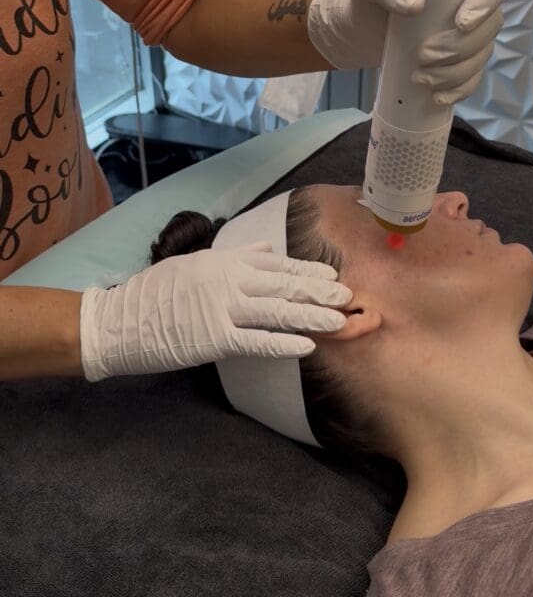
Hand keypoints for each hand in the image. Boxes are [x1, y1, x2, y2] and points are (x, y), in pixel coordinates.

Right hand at [80, 243, 351, 380]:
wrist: (120, 321)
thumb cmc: (156, 293)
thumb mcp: (195, 263)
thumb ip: (235, 257)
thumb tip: (268, 249)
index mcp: (225, 261)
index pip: (278, 264)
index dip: (308, 271)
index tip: (333, 275)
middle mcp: (229, 280)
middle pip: (285, 285)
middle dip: (320, 292)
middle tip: (349, 297)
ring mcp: (223, 308)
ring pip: (278, 311)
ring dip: (312, 315)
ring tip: (339, 321)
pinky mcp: (215, 339)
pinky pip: (257, 342)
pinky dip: (284, 343)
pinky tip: (306, 346)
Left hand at [307, 0, 511, 104]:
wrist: (361, 28)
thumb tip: (414, 5)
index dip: (488, 1)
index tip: (461, 22)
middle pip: (492, 24)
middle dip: (461, 46)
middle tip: (423, 55)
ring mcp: (471, 30)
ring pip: (484, 53)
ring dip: (456, 71)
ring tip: (420, 77)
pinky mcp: (463, 57)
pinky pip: (475, 76)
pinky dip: (459, 89)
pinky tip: (438, 96)